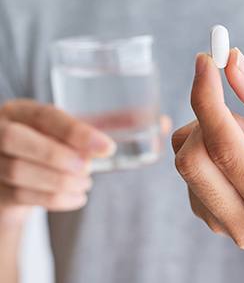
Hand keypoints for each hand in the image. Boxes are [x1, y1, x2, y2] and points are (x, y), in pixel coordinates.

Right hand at [0, 99, 170, 227]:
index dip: (75, 131)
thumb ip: (112, 123)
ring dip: (58, 182)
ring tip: (86, 184)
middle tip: (89, 169)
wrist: (18, 174)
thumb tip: (162, 122)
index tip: (107, 147)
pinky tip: (77, 198)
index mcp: (24, 110)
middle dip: (58, 157)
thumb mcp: (76, 128)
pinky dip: (54, 199)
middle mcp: (2, 130)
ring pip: (18, 172)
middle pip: (18, 141)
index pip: (45, 115)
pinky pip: (21, 196)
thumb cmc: (57, 142)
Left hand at [172, 48, 243, 251]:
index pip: (225, 148)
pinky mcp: (206, 215)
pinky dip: (208, 145)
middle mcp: (242, 224)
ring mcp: (219, 224)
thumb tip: (232, 63)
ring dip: (212, 132)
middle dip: (210, 118)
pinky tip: (240, 157)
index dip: (208, 99)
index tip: (205, 60)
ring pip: (185, 158)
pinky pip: (188, 166)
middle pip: (192, 158)